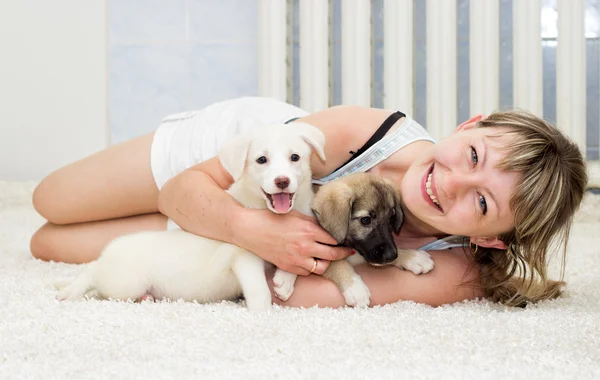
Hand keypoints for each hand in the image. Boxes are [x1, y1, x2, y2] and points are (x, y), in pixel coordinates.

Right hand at [233, 209, 352, 275]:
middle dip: (343, 254)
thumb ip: (311, 222)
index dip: (341, 240)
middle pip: (333, 254)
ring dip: (327, 263)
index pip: (333, 239)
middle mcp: (305, 246)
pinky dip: (311, 268)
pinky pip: (306, 272)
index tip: (346, 241)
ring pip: (322, 267)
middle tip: (348, 252)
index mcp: (308, 230)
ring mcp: (296, 258)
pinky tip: (311, 262)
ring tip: (328, 258)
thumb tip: (324, 228)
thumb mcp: (295, 214)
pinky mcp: (288, 267)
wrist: (249, 230)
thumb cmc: (270, 218)